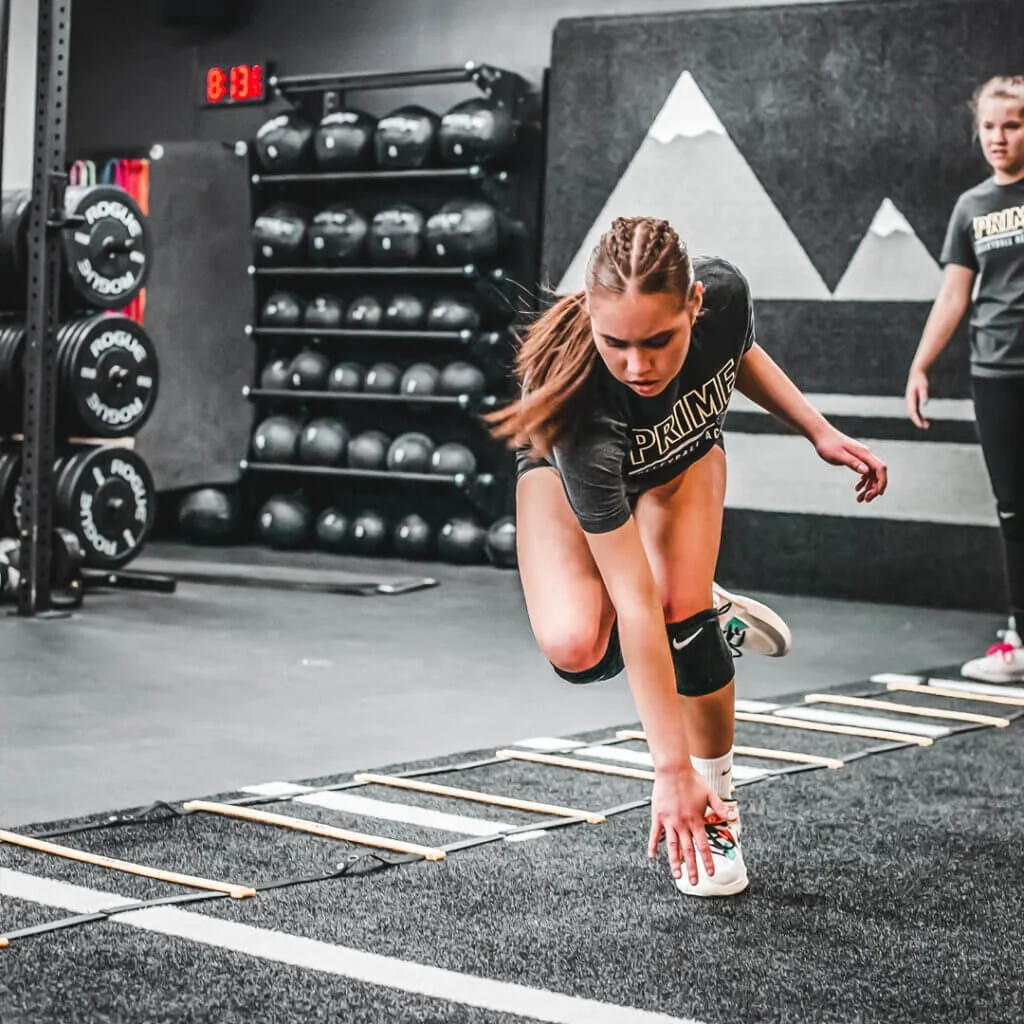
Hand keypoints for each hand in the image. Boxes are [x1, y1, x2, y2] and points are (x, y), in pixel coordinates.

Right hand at [648, 768, 735, 883]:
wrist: (673, 770)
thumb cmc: (692, 780)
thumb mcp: (710, 794)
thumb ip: (720, 808)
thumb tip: (733, 816)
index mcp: (696, 820)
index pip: (703, 846)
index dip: (707, 860)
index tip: (710, 873)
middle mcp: (683, 824)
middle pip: (688, 851)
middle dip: (692, 868)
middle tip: (694, 882)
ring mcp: (669, 821)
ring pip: (672, 846)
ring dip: (675, 862)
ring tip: (677, 876)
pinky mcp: (658, 816)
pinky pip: (655, 834)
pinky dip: (653, 846)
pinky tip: (652, 856)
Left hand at [813, 426, 887, 502]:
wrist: (821, 435)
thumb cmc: (828, 445)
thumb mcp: (838, 456)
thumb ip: (853, 463)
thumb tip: (866, 472)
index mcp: (864, 454)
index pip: (880, 468)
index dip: (882, 482)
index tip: (878, 494)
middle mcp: (866, 455)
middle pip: (878, 473)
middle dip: (874, 488)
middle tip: (865, 500)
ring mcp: (862, 457)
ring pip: (871, 474)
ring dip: (868, 487)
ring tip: (860, 499)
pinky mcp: (856, 458)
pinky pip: (865, 472)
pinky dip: (863, 481)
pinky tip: (857, 489)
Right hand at [905, 368, 929, 429]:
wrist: (916, 373)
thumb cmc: (920, 379)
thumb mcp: (923, 386)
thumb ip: (924, 394)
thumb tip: (925, 403)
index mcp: (910, 398)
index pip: (912, 411)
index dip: (916, 419)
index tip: (920, 425)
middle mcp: (909, 401)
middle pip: (912, 414)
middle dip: (918, 421)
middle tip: (926, 427)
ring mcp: (911, 402)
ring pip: (914, 414)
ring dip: (919, 420)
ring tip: (927, 425)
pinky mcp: (914, 401)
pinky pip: (916, 411)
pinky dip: (920, 416)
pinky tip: (925, 420)